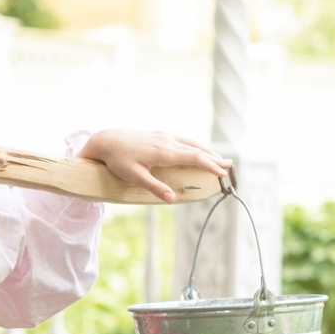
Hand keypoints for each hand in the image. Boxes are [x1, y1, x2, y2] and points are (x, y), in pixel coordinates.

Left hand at [77, 129, 231, 203]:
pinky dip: (194, 145)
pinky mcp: (158, 134)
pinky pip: (182, 139)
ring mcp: (163, 136)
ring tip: (218, 158)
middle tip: (229, 166)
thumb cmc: (118, 160)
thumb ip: (154, 188)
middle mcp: (167, 141)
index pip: (194, 158)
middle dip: (214, 158)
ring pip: (190, 142)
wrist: (105, 140)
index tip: (222, 174)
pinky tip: (195, 150)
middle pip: (197, 149)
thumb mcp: (134, 177)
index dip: (210, 166)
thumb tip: (173, 199)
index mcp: (165, 152)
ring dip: (206, 150)